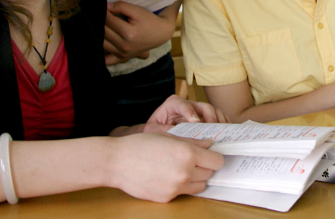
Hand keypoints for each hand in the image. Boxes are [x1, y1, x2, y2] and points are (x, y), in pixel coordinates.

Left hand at [104, 1, 175, 64]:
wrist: (160, 33)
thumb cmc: (149, 20)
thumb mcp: (137, 10)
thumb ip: (121, 6)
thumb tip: (105, 6)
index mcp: (128, 33)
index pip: (108, 20)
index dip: (103, 11)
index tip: (102, 6)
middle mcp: (124, 46)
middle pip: (104, 31)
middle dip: (99, 21)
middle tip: (98, 14)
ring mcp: (123, 54)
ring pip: (101, 43)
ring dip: (98, 34)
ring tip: (100, 26)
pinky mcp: (122, 58)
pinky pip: (107, 61)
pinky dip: (101, 55)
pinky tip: (98, 46)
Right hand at [106, 133, 223, 201]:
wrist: (117, 162)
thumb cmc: (141, 145)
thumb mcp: (169, 136)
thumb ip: (193, 142)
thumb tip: (209, 145)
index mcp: (187, 153)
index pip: (217, 161)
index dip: (215, 157)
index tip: (211, 154)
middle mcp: (185, 172)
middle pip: (209, 173)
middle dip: (205, 166)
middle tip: (194, 160)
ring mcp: (176, 187)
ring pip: (199, 186)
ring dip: (196, 178)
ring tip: (181, 168)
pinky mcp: (167, 198)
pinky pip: (183, 192)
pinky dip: (180, 185)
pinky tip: (167, 175)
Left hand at [147, 94, 229, 126]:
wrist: (157, 130)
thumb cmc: (155, 128)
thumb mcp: (152, 129)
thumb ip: (162, 130)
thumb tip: (176, 133)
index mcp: (173, 103)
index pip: (183, 104)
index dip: (190, 112)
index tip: (196, 122)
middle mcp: (187, 104)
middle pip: (203, 106)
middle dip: (210, 116)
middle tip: (212, 128)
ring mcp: (197, 110)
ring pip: (213, 110)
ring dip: (219, 121)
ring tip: (222, 132)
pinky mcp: (204, 117)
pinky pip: (217, 117)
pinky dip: (223, 124)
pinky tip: (226, 132)